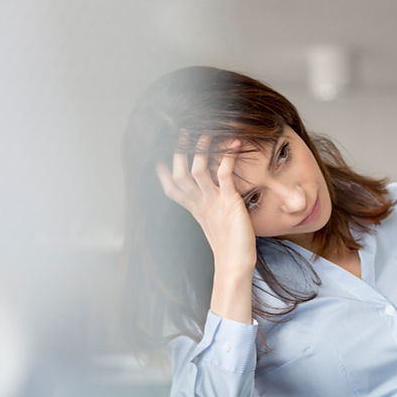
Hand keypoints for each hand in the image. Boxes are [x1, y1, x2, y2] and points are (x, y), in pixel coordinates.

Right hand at [156, 136, 256, 276]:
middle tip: (181, 131)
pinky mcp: (229, 201)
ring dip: (200, 149)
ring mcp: (213, 202)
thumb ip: (210, 207)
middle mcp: (200, 204)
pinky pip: (224, 175)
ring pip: (197, 170)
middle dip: (179, 152)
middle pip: (180, 175)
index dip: (164, 171)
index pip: (172, 188)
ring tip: (205, 132)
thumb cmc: (230, 245)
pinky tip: (235, 144)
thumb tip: (212, 197)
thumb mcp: (215, 222)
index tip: (160, 154)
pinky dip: (228, 157)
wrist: (235, 264)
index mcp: (194, 209)